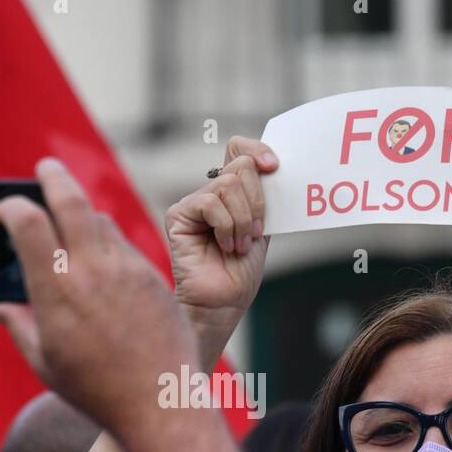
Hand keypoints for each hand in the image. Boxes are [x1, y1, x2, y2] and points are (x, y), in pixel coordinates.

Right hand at [0, 158, 198, 433]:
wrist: (159, 402)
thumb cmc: (96, 390)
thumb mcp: (45, 364)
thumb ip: (20, 329)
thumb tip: (2, 309)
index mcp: (55, 290)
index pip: (27, 222)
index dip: (11, 206)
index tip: (3, 208)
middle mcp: (91, 270)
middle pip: (70, 200)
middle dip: (53, 177)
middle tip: (45, 168)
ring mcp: (126, 270)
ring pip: (101, 220)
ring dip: (82, 212)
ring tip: (70, 219)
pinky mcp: (152, 277)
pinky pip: (124, 244)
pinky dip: (107, 240)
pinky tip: (102, 256)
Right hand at [166, 137, 277, 363]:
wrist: (224, 301)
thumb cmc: (241, 272)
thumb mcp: (261, 228)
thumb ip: (264, 198)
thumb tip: (272, 167)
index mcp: (231, 192)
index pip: (238, 150)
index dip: (256, 150)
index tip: (273, 166)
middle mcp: (209, 192)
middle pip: (240, 167)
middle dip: (256, 203)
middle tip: (254, 233)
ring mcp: (192, 203)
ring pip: (228, 185)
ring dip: (242, 220)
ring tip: (239, 246)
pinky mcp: (178, 214)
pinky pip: (210, 203)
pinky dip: (226, 226)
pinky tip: (225, 246)